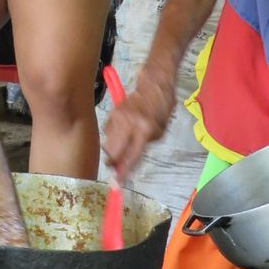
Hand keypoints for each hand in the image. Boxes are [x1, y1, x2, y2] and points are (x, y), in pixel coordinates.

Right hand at [103, 66, 176, 181]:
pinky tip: (122, 132)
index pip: (131, 156)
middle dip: (113, 162)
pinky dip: (112, 136)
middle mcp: (130, 124)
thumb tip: (128, 165)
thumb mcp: (159, 132)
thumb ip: (142, 148)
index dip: (123, 172)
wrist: (154, 86)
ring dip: (113, 149)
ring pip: (107, 142)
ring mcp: (119, 117)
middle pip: (112, 152)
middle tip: (117, 166)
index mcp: (145, 130)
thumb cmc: (161, 109)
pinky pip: (107, 131)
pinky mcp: (113, 112)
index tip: (117, 183)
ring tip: (123, 146)